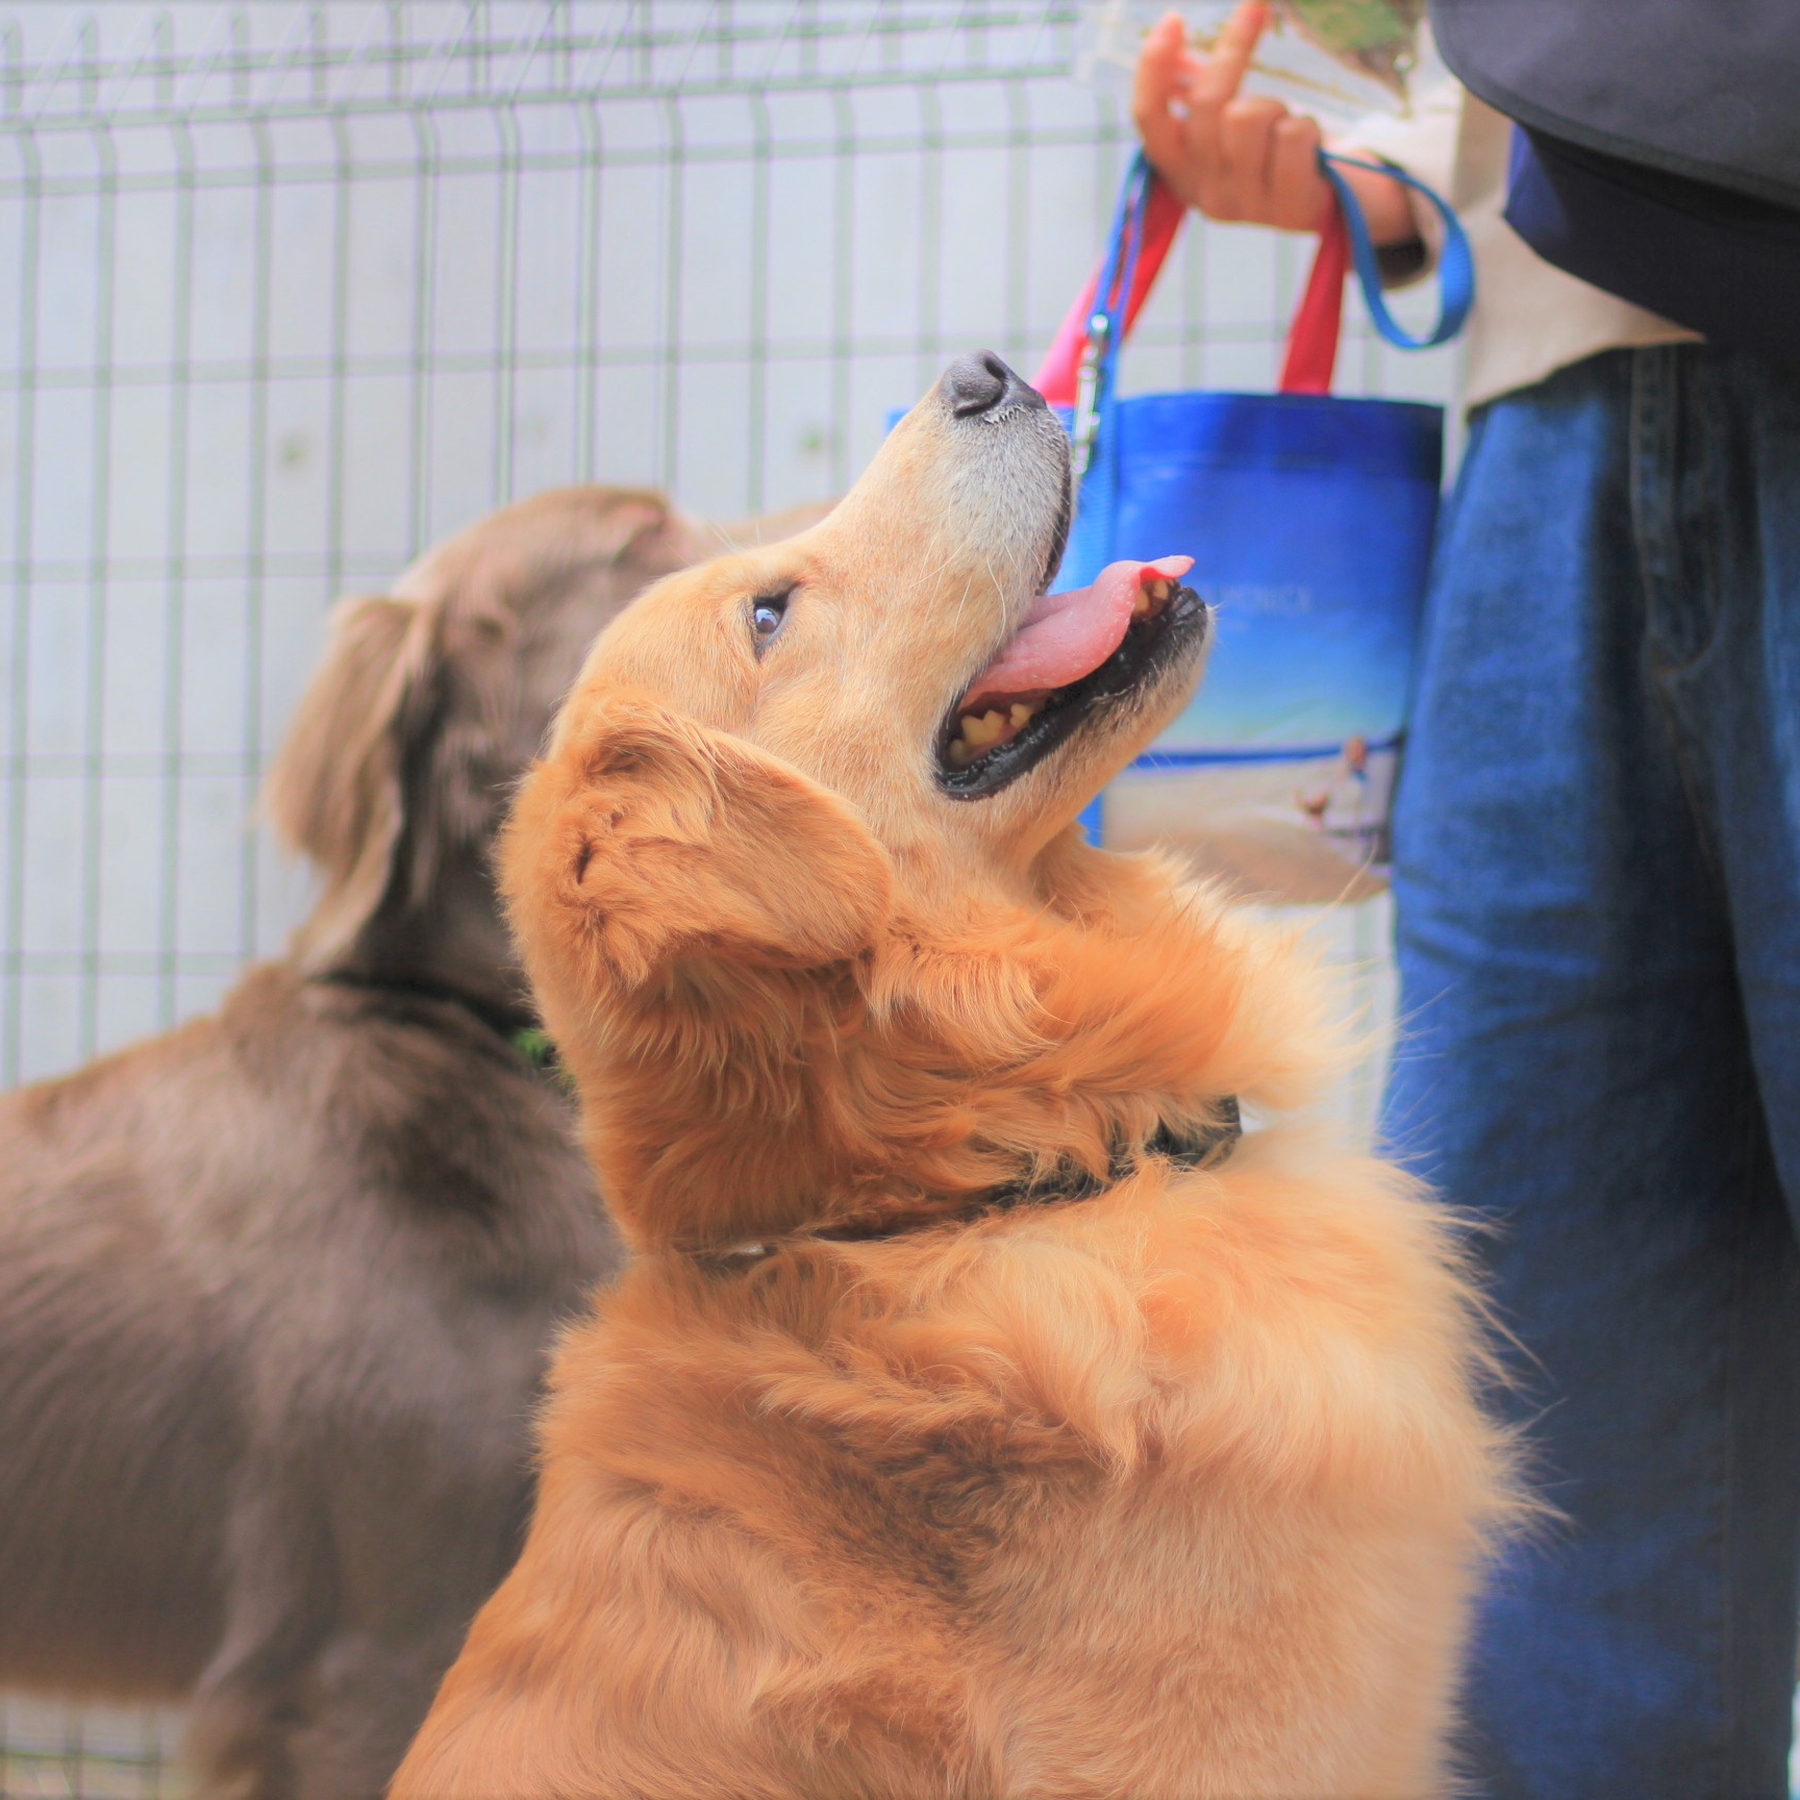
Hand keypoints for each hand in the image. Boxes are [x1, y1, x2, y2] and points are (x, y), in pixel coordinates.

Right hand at [1132, 3, 1417, 245]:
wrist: (1317, 204)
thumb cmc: (1265, 154)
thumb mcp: (1222, 126)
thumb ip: (1192, 87)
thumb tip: (1170, 37)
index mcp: (1180, 170)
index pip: (1149, 119)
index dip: (1153, 69)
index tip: (1174, 19)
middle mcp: (1205, 193)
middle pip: (1208, 104)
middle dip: (1234, 50)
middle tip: (1255, 10)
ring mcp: (1245, 205)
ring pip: (1250, 115)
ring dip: (1275, 105)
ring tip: (1282, 123)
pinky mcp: (1287, 207)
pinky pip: (1293, 134)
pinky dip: (1307, 127)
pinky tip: (1307, 148)